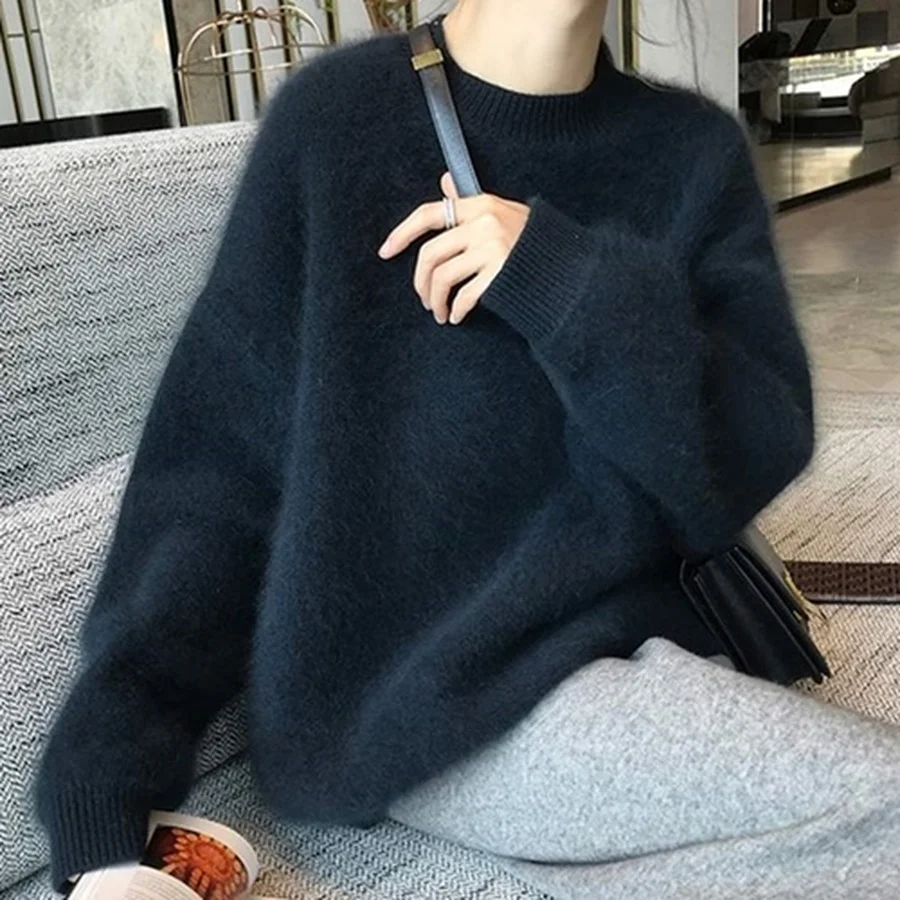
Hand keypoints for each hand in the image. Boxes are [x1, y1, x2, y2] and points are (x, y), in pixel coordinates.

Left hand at [378, 172, 529, 324]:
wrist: (566, 267)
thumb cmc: (531, 243)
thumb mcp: (502, 213)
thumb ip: (471, 203)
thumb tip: (445, 182)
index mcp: (480, 204)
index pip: (429, 213)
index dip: (402, 233)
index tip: (385, 252)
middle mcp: (483, 223)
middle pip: (430, 254)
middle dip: (421, 283)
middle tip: (424, 299)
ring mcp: (492, 248)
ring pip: (443, 277)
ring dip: (436, 301)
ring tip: (441, 313)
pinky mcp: (500, 273)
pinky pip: (465, 295)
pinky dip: (457, 310)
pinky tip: (458, 316)